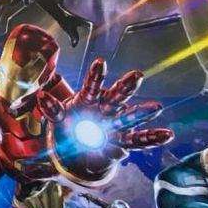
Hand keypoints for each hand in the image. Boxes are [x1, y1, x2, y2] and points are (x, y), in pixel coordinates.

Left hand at [40, 57, 172, 158]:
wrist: (79, 145)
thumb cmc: (70, 124)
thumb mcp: (59, 117)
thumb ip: (52, 109)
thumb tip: (40, 95)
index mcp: (88, 100)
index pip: (91, 86)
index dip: (96, 76)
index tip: (101, 62)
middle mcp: (105, 108)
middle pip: (115, 97)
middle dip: (125, 87)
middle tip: (137, 76)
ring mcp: (116, 124)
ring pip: (129, 116)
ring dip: (141, 113)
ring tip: (156, 107)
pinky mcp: (123, 140)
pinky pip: (137, 140)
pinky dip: (151, 138)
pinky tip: (167, 135)